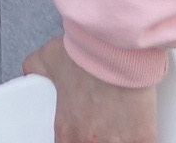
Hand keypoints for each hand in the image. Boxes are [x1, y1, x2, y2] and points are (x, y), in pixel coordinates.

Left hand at [24, 36, 158, 142]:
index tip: (81, 132)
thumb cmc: (86, 50)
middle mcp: (89, 140)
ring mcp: (118, 142)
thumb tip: (32, 74)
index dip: (74, 140)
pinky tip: (139, 129)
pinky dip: (142, 137)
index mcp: (67, 130)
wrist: (116, 43)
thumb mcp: (48, 59)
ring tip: (119, 125)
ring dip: (119, 138)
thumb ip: (36, 71)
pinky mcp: (143, 136)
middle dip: (98, 138)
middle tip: (102, 124)